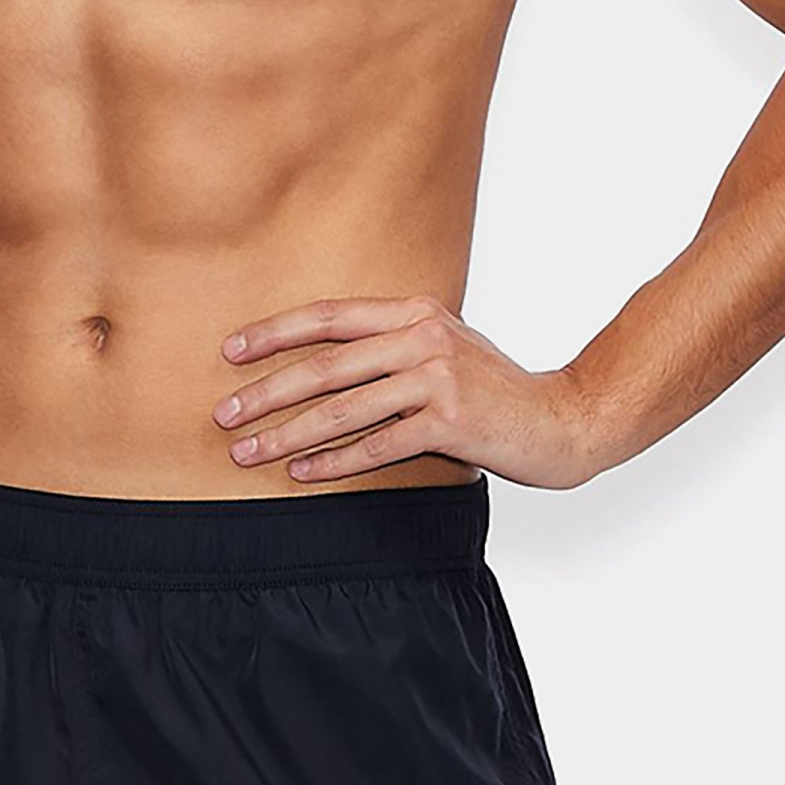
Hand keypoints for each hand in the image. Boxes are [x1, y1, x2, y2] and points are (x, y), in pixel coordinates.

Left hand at [211, 293, 601, 489]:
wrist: (562, 419)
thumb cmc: (495, 388)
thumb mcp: (444, 347)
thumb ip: (393, 344)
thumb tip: (326, 359)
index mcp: (414, 310)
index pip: (328, 316)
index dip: (274, 333)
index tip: (230, 351)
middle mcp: (422, 336)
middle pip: (324, 365)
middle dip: (265, 392)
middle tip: (222, 414)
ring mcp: (437, 377)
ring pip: (342, 409)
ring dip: (287, 434)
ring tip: (249, 452)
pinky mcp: (450, 421)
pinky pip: (377, 445)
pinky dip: (334, 462)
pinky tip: (303, 474)